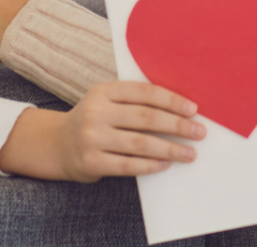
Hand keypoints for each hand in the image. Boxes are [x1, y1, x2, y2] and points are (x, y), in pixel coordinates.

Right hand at [0, 82, 205, 181]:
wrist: (57, 145)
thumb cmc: (94, 120)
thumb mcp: (106, 101)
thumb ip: (134, 100)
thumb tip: (180, 108)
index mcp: (103, 91)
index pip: (144, 92)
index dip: (171, 100)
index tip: (193, 109)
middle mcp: (96, 112)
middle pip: (146, 118)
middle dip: (177, 125)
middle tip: (199, 132)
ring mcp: (91, 138)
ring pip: (140, 144)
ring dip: (170, 149)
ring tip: (190, 153)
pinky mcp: (91, 162)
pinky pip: (128, 165)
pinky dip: (150, 165)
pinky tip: (166, 164)